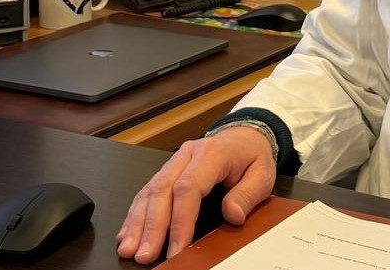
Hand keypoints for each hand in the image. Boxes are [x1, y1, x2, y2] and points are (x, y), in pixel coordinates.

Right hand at [115, 126, 276, 263]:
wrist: (244, 136)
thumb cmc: (251, 156)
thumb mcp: (262, 175)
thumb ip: (247, 195)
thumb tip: (233, 216)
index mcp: (211, 154)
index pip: (188, 188)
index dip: (180, 221)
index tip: (176, 248)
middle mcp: (186, 155)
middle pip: (162, 191)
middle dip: (151, 227)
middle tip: (144, 255)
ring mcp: (174, 162)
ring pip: (149, 191)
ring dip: (137, 222)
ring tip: (128, 248)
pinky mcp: (167, 171)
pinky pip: (147, 191)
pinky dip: (135, 214)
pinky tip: (126, 233)